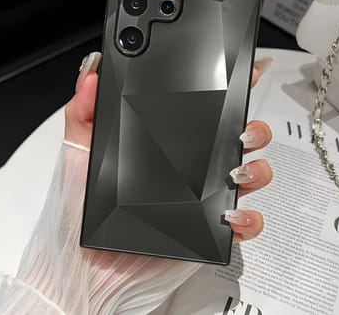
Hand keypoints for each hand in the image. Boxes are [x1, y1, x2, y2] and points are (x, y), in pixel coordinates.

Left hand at [65, 52, 272, 243]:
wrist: (86, 265)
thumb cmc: (81, 210)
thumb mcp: (81, 153)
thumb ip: (83, 112)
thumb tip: (90, 76)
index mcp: (169, 144)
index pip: (207, 110)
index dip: (232, 90)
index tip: (247, 73)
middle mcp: (192, 168)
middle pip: (239, 139)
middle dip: (254, 128)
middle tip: (242, 131)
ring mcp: (204, 197)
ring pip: (251, 175)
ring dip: (257, 169)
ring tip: (236, 171)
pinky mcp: (209, 230)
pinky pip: (245, 223)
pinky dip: (249, 218)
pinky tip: (231, 214)